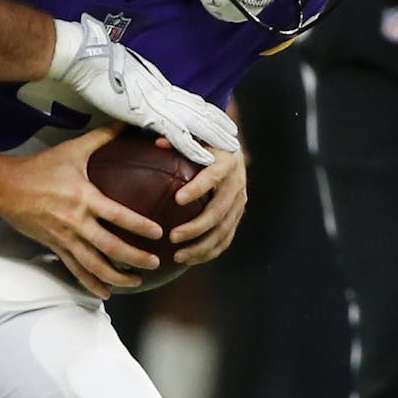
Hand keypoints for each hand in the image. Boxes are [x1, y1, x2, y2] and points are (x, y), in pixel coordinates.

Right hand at [0, 125, 163, 298]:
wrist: (5, 187)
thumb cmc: (39, 168)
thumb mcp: (72, 150)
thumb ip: (101, 138)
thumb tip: (125, 124)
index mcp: (83, 198)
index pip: (118, 215)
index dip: (139, 226)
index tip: (159, 233)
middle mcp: (76, 222)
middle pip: (110, 247)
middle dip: (135, 258)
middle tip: (155, 263)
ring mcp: (65, 238)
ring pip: (94, 265)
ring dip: (117, 276)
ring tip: (136, 280)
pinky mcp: (55, 246)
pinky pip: (75, 270)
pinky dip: (92, 283)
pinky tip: (106, 292)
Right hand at [50, 13, 238, 164]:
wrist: (86, 59)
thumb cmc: (94, 65)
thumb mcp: (116, 76)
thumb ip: (129, 86)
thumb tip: (128, 90)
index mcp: (155, 84)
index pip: (187, 97)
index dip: (205, 107)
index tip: (218, 114)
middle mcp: (161, 92)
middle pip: (198, 109)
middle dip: (218, 122)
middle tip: (235, 133)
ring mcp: (157, 103)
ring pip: (196, 122)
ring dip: (215, 136)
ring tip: (232, 147)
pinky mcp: (148, 114)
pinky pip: (178, 135)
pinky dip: (195, 148)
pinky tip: (207, 158)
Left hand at [164, 142, 247, 264]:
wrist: (231, 150)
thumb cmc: (204, 142)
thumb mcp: (194, 136)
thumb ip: (178, 140)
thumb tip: (157, 142)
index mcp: (226, 162)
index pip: (212, 176)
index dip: (197, 188)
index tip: (177, 199)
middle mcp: (236, 184)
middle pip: (218, 211)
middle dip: (196, 227)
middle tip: (172, 236)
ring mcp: (240, 203)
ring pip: (224, 230)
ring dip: (202, 246)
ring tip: (178, 256)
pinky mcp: (237, 216)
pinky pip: (226, 238)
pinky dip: (210, 251)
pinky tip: (190, 260)